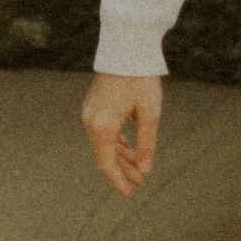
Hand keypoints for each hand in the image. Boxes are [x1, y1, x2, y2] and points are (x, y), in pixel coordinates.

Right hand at [83, 73, 162, 197]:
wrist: (126, 46)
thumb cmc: (140, 78)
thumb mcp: (150, 113)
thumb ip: (147, 143)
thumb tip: (145, 170)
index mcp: (102, 126)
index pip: (106, 164)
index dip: (118, 180)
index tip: (130, 194)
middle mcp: (91, 122)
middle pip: (105, 155)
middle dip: (123, 170)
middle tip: (139, 184)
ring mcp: (90, 112)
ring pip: (105, 143)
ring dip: (121, 156)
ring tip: (138, 169)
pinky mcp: (94, 105)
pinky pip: (104, 131)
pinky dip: (116, 141)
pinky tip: (128, 148)